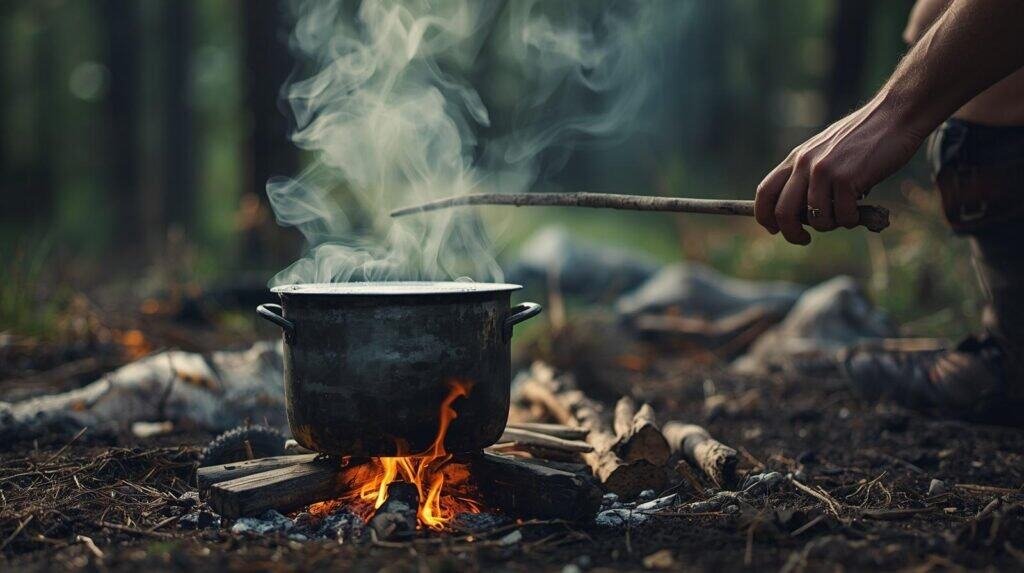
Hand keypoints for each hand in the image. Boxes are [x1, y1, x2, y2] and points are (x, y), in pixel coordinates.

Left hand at [755, 97, 925, 244]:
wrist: (895, 116)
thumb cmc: (864, 139)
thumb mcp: (826, 151)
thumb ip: (810, 176)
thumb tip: (800, 215)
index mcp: (796, 158)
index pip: (764, 192)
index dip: (764, 216)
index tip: (775, 229)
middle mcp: (805, 164)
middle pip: (782, 212)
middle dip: (792, 234)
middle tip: (804, 239)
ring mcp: (824, 171)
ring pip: (816, 219)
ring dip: (830, 225)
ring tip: (844, 214)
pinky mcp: (847, 178)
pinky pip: (843, 216)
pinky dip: (852, 220)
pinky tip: (860, 208)